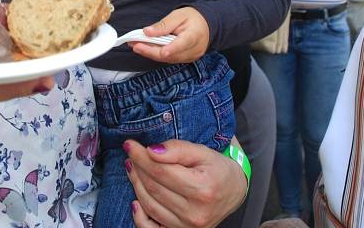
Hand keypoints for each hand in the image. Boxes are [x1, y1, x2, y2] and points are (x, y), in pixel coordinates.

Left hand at [125, 139, 246, 227]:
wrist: (233, 191)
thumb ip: (178, 149)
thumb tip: (151, 151)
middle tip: (131, 153)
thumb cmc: (217, 169)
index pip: (161, 171)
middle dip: (138, 167)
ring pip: (150, 204)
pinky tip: (135, 201)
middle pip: (153, 187)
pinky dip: (139, 216)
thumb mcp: (203, 152)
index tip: (130, 145)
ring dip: (136, 184)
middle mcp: (195, 213)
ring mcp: (187, 227)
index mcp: (202, 189)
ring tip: (133, 167)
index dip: (141, 156)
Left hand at [131, 7, 209, 63]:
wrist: (207, 25)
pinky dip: (157, 54)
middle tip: (135, 45)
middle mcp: (193, 50)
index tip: (156, 50)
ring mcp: (190, 57)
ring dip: (151, 53)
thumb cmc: (193, 18)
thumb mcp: (178, 15)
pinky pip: (170, 59)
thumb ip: (163, 25)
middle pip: (170, 55)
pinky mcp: (185, 59)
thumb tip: (147, 32)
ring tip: (136, 45)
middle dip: (150, 51)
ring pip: (168, 59)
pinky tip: (146, 48)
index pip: (180, 45)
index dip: (167, 49)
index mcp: (194, 36)